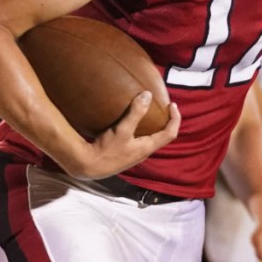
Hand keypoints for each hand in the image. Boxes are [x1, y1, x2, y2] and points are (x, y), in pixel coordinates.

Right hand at [64, 92, 180, 178]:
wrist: (86, 167)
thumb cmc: (105, 150)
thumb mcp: (122, 130)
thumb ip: (135, 112)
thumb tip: (148, 94)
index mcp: (147, 147)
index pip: (170, 133)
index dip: (175, 118)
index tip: (172, 105)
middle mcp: (143, 153)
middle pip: (162, 136)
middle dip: (165, 121)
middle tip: (163, 107)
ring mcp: (133, 155)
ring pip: (149, 139)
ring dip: (152, 126)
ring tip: (149, 113)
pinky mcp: (123, 154)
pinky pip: (137, 140)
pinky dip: (140, 130)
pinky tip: (129, 123)